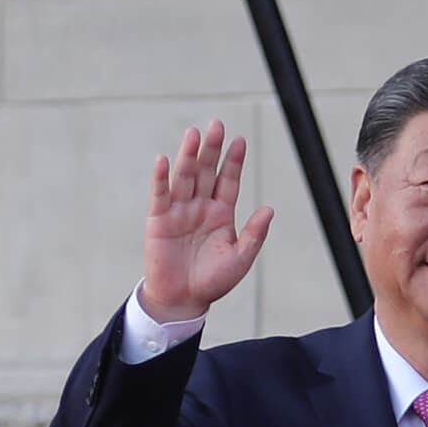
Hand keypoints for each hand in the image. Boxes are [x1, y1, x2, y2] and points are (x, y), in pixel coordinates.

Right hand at [141, 122, 273, 324]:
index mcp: (221, 213)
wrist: (183, 300)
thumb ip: (254, 234)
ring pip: (185, 177)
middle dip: (212, 149)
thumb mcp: (240, 258)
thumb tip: (269, 209)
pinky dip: (161, 178)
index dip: (234, 161)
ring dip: (189, 156)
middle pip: (207, 172)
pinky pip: (160, 195)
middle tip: (217, 126)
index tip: (240, 141)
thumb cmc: (212, 281)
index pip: (229, 181)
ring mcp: (179, 211)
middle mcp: (200, 206)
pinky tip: (163, 160)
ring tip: (194, 135)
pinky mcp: (159, 220)